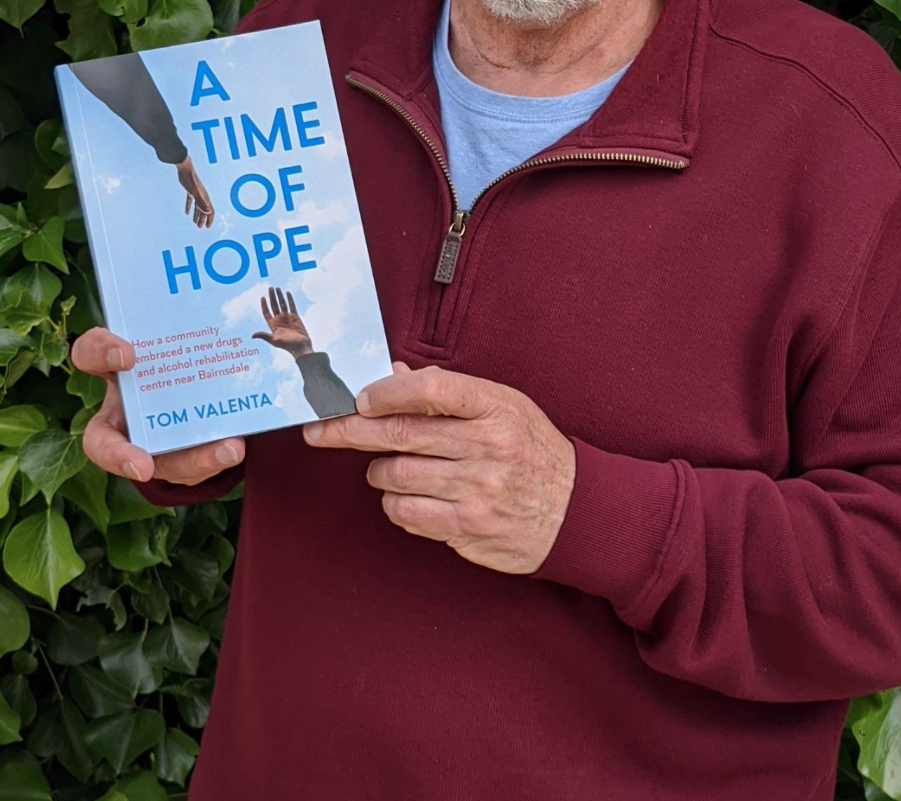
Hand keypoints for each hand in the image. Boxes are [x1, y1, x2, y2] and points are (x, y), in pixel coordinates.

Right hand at [70, 327, 244, 484]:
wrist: (202, 384)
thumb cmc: (181, 350)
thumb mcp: (175, 332)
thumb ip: (184, 320)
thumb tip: (221, 281)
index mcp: (113, 370)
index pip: (88, 355)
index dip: (100, 354)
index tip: (127, 354)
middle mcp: (123, 412)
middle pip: (100, 441)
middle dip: (119, 455)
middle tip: (143, 465)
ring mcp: (149, 441)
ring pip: (158, 463)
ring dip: (192, 460)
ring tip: (229, 448)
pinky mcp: (179, 457)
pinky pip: (193, 466)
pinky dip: (215, 456)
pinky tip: (235, 444)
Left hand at [173, 157, 214, 227]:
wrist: (185, 169)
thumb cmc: (191, 180)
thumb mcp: (196, 193)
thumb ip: (202, 203)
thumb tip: (208, 212)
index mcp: (205, 198)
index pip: (210, 211)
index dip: (209, 219)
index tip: (206, 227)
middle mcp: (202, 196)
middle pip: (204, 210)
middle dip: (202, 219)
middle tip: (199, 227)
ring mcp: (196, 193)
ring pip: (198, 206)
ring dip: (197, 215)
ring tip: (195, 223)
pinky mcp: (190, 191)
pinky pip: (191, 201)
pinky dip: (189, 207)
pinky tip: (187, 213)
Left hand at [251, 286, 311, 356]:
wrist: (300, 347)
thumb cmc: (287, 345)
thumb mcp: (274, 340)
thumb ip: (264, 335)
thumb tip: (252, 336)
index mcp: (273, 325)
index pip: (266, 312)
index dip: (264, 305)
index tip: (262, 297)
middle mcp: (279, 320)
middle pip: (274, 306)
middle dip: (272, 297)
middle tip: (270, 288)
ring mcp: (287, 317)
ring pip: (282, 304)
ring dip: (279, 296)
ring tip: (277, 288)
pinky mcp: (295, 317)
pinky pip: (291, 306)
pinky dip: (289, 299)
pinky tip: (287, 293)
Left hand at [300, 362, 575, 573]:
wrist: (580, 512)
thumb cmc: (531, 451)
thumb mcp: (503, 407)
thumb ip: (446, 392)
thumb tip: (389, 374)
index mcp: (496, 408)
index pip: (432, 390)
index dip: (386, 392)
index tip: (358, 398)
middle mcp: (489, 447)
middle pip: (400, 435)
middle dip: (348, 431)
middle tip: (319, 430)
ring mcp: (480, 490)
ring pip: (396, 476)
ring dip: (378, 473)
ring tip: (387, 469)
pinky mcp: (471, 527)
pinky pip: (408, 513)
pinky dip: (395, 504)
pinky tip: (406, 498)